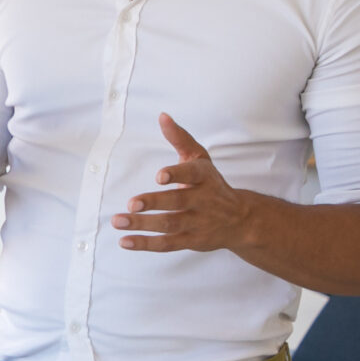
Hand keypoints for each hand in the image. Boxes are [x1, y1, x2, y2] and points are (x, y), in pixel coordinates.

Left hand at [112, 113, 256, 252]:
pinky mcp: (192, 241)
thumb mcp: (200, 159)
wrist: (241, 220)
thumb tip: (162, 116)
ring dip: (143, 224)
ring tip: (118, 220)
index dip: (177, 174)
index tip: (159, 176)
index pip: (193, 174)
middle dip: (155, 203)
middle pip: (179, 202)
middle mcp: (204, 201)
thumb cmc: (212, 184)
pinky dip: (146, 244)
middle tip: (131, 204)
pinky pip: (168, 244)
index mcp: (205, 177)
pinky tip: (125, 241)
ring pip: (171, 224)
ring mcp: (198, 223)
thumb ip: (180, 139)